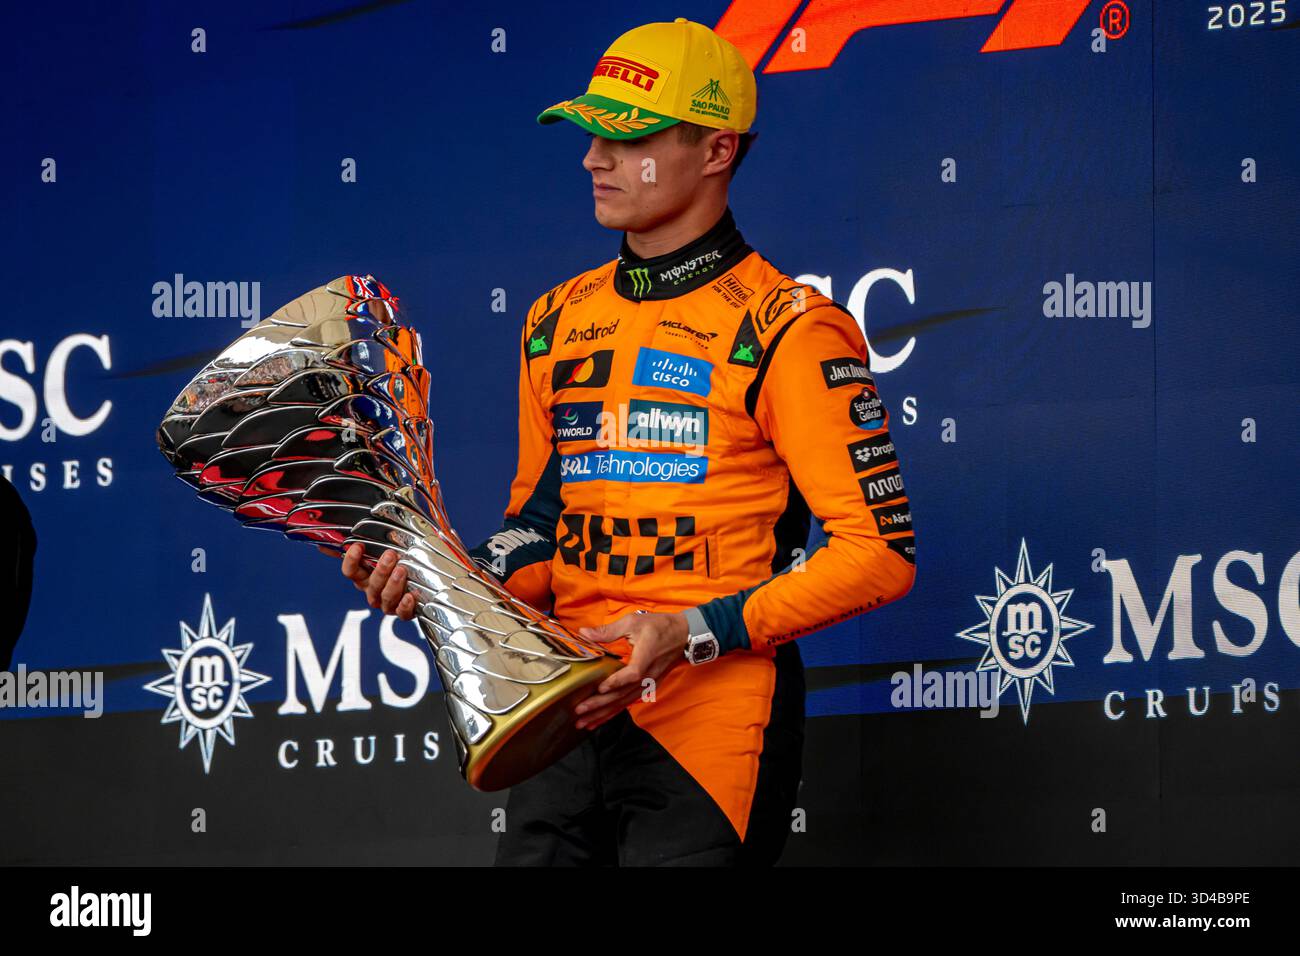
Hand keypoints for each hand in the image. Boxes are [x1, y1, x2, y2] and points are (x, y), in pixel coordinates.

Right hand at [319, 543, 417, 619]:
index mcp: (363, 577)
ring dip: (393, 585)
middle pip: (371, 584)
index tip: (358, 547)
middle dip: (380, 570)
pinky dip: (405, 606)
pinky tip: (409, 596)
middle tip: (390, 555)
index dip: (352, 560)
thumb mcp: (379, 552)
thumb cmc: (394, 566)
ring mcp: (387, 603)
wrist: (416, 583)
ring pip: (386, 598)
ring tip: (402, 570)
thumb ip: (359, 546)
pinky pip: (402, 613)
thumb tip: (327, 541)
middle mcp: (373, 591)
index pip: (350, 571)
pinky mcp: (403, 611)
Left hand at [572, 611, 689, 730]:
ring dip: (604, 713)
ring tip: (584, 723)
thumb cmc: (659, 627)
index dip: (617, 682)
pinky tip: (599, 720)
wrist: (684, 636)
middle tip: (579, 710)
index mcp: (646, 656)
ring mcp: (649, 683)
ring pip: (625, 702)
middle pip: (624, 694)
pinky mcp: (648, 687)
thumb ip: (608, 631)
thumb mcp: (633, 622)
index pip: (633, 673)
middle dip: (600, 704)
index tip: (601, 688)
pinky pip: (629, 702)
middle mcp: (649, 674)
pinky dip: (613, 712)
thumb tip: (583, 633)